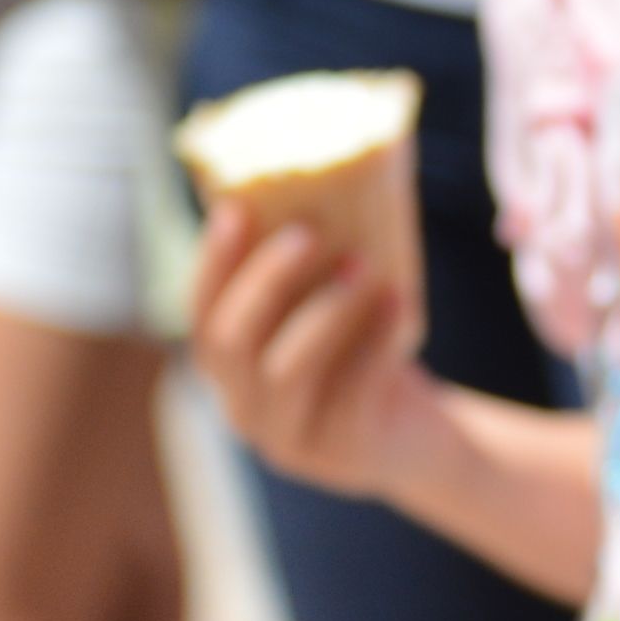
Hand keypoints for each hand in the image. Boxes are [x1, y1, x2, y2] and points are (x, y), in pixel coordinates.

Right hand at [186, 200, 442, 497]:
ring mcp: (290, 439)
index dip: (212, 263)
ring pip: (286, 371)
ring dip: (322, 310)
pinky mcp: (342, 453)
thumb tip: (336, 167)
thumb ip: (315, 267)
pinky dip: (376, 339)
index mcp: (231, 370)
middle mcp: (246, 409)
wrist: (417, 437)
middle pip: (231, 345)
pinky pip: (352, 391)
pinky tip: (401, 299)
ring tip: (361, 262)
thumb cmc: (365, 353)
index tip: (236, 207)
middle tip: (307, 231)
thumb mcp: (333, 312)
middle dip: (265, 282)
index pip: (202, 315)